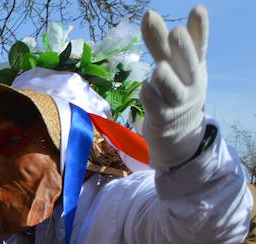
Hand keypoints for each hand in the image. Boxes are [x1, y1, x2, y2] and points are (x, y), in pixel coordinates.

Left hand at [140, 6, 208, 168]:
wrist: (178, 132)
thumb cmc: (175, 90)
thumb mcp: (174, 65)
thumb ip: (160, 42)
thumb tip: (149, 13)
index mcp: (195, 66)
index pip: (199, 44)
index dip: (200, 28)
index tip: (197, 9)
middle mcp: (191, 82)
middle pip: (189, 62)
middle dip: (183, 47)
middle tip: (176, 32)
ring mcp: (178, 101)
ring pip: (171, 86)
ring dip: (165, 77)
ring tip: (159, 68)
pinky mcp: (163, 117)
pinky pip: (154, 104)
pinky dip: (149, 95)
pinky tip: (144, 88)